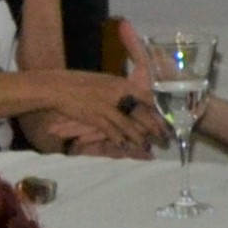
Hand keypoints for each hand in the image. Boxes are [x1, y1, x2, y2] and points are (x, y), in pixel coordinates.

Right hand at [42, 73, 156, 157]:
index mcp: (122, 84)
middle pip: (142, 113)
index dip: (159, 111)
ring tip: (147, 146)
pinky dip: (119, 139)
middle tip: (164, 138)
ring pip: (128, 125)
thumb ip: (122, 90)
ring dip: (139, 138)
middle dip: (155, 128)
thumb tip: (137, 98)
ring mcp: (107, 106)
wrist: (59, 87)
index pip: (147, 98)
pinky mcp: (95, 117)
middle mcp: (118, 94)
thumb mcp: (106, 81)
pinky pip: (111, 131)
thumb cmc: (83, 83)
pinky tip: (125, 146)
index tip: (168, 120)